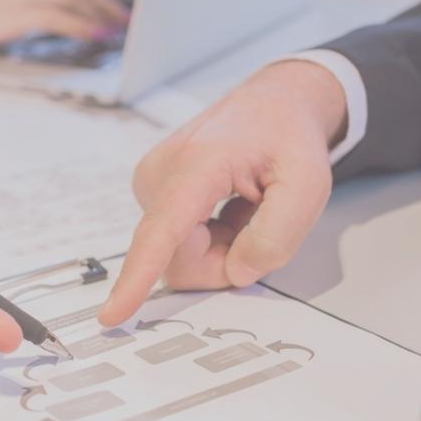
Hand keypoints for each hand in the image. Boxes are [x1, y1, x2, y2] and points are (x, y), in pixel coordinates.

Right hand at [0, 0, 129, 57]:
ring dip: (103, 13)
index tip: (119, 6)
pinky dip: (82, 24)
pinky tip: (97, 33)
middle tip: (133, 18)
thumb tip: (52, 21)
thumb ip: (26, 4)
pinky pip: (59, 16)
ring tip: (124, 28)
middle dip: (110, 3)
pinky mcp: (16, 11)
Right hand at [98, 61, 348, 327]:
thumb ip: (278, 235)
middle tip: (258, 222)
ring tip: (244, 207)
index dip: (137, 278)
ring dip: (219, 248)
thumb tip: (236, 272)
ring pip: (177, 256)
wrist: (273, 104)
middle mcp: (160, 173)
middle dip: (223, 260)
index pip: (162, 231)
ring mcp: (150, 182)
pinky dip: (210, 238)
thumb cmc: (288, 138)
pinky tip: (228, 207)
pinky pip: (176, 244)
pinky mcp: (150, 192)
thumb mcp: (308, 184)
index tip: (111, 316)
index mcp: (197, 163)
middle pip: (179, 260)